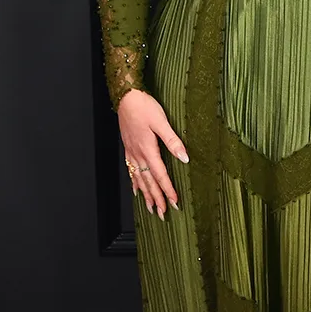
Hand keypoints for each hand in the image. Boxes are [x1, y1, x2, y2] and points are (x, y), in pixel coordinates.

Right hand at [117, 88, 188, 218]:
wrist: (126, 97)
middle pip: (149, 182)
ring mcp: (132, 152)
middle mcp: (138, 154)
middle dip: (156, 199)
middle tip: (162, 214)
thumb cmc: (144, 106)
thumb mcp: (161, 122)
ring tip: (150, 208)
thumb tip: (184, 158)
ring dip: (146, 195)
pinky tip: (137, 190)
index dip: (168, 191)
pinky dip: (135, 183)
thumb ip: (173, 141)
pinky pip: (131, 171)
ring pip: (139, 179)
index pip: (160, 175)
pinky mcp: (129, 148)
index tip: (174, 203)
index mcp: (148, 149)